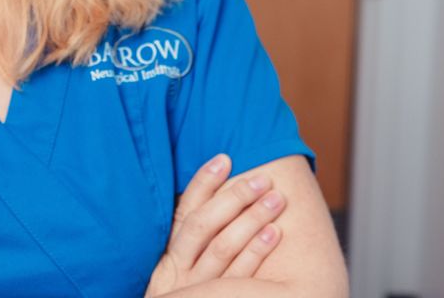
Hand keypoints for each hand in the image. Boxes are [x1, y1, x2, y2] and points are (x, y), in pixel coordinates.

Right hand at [144, 154, 287, 296]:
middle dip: (234, 198)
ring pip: (223, 248)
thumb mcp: (176, 271)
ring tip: (276, 199)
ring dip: (251, 220)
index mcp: (167, 259)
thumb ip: (190, 241)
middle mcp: (177, 273)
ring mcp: (197, 290)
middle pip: (204, 227)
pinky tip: (274, 234)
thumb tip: (212, 197)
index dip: (203, 183)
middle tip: (263, 179)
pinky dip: (256, 253)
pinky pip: (239, 278)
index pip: (184, 213)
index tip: (225, 159)